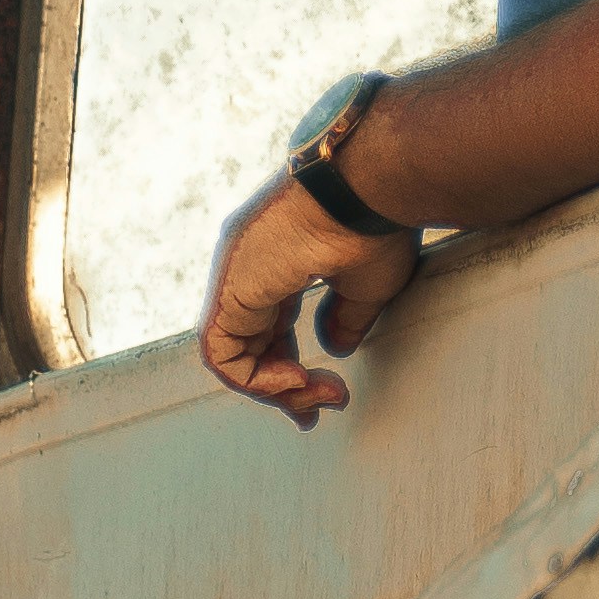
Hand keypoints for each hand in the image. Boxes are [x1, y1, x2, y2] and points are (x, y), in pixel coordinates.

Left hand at [200, 168, 425, 424]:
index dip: (290, 363)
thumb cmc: (376, 222)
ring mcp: (234, 276)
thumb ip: (342, 317)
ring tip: (315, 395)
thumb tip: (333, 346)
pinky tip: (294, 380)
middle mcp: (248, 267)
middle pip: (250, 343)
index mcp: (277, 258)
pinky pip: (222, 354)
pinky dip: (254, 379)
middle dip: (281, 387)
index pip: (270, 323)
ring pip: (232, 354)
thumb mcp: (364, 283)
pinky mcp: (230, 289)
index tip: (327, 389)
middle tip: (315, 411)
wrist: (369, 186)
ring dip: (273, 389)